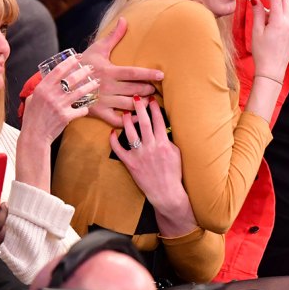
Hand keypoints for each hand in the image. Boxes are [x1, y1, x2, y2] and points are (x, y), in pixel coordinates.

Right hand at [21, 57, 98, 144]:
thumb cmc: (32, 117)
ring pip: (80, 92)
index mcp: (42, 88)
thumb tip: (51, 79)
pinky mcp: (66, 117)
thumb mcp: (32, 98)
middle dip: (84, 71)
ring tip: (96, 82)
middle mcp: (51, 95)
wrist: (34, 135)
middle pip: (72, 79)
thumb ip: (42, 88)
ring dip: (90, 86)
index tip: (78, 57)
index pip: (58, 70)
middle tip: (91, 68)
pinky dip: (85, 108)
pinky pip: (81, 109)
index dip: (70, 62)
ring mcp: (59, 106)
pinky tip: (87, 107)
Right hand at [80, 18, 162, 126]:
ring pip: (129, 105)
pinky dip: (129, 120)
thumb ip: (114, 36)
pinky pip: (117, 120)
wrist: (62, 81)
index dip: (148, 74)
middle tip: (156, 89)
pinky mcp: (99, 113)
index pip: (133, 73)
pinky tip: (138, 116)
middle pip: (135, 89)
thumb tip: (124, 20)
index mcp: (109, 71)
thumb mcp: (98, 48)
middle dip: (148, 89)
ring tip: (150, 101)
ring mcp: (103, 101)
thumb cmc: (83, 63)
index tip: (161, 75)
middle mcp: (107, 87)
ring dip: (142, 104)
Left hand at [109, 97, 195, 234]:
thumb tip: (163, 128)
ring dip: (127, 121)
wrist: (166, 192)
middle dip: (140, 108)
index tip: (151, 99)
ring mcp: (139, 155)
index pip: (159, 121)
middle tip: (136, 97)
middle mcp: (151, 147)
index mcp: (163, 143)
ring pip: (131, 133)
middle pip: (144, 122)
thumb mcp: (176, 154)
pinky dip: (114, 141)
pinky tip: (112, 132)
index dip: (154, 108)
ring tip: (125, 112)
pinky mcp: (130, 163)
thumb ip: (168, 140)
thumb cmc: (174, 174)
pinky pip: (119, 150)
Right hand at [251, 0, 288, 81]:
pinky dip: (281, 18)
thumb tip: (256, 0)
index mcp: (279, 22)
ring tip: (264, 18)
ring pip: (287, 10)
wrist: (271, 71)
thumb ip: (258, 13)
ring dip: (277, 7)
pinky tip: (271, 28)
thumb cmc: (262, 53)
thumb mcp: (256, 31)